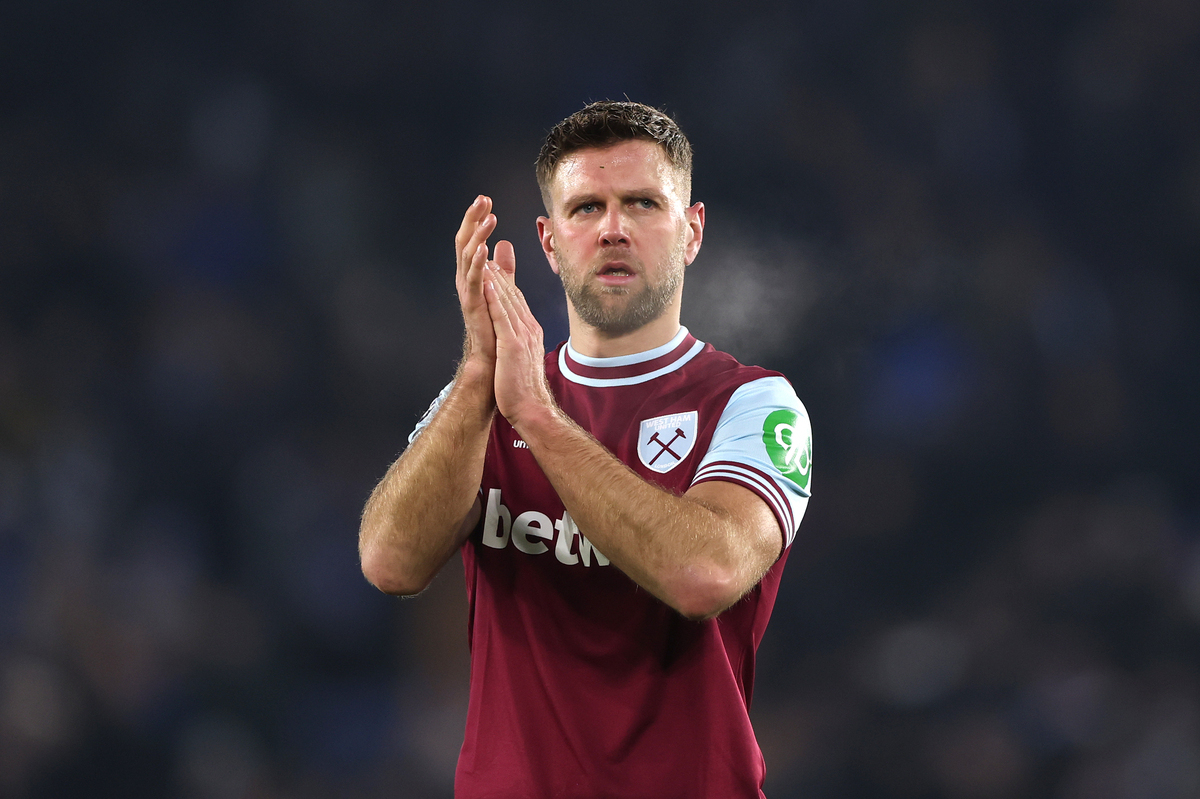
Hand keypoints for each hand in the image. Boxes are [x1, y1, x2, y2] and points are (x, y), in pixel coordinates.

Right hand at [454, 196, 515, 369]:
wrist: (492, 357)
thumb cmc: (495, 324)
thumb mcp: (501, 286)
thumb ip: (502, 266)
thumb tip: (503, 243)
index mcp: (473, 273)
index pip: (472, 239)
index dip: (477, 219)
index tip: (486, 200)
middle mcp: (466, 279)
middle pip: (465, 241)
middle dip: (473, 219)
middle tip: (483, 199)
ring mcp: (468, 291)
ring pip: (468, 256)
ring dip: (478, 235)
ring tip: (488, 218)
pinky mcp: (473, 304)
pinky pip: (474, 280)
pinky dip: (477, 263)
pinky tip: (484, 248)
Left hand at [483, 261, 554, 429]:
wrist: (531, 408)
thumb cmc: (523, 389)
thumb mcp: (521, 359)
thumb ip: (518, 342)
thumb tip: (515, 336)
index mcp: (530, 332)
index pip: (516, 301)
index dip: (505, 282)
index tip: (494, 266)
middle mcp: (528, 328)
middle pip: (512, 295)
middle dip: (500, 272)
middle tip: (487, 250)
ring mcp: (521, 335)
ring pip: (506, 300)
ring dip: (495, 277)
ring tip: (484, 257)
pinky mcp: (512, 344)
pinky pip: (502, 315)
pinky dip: (494, 297)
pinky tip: (486, 282)